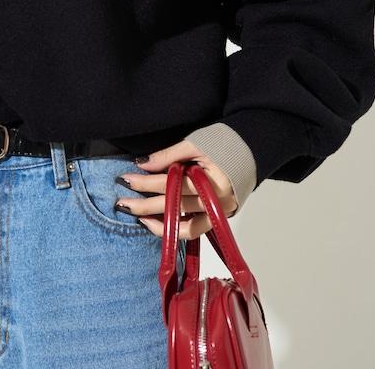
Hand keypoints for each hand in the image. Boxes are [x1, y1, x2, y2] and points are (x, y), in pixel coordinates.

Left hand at [115, 139, 238, 238]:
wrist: (252, 148)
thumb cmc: (224, 143)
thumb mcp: (195, 143)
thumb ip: (168, 156)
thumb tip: (141, 164)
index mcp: (210, 179)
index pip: (171, 183)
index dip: (146, 181)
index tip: (125, 179)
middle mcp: (216, 200)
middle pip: (174, 204)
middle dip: (144, 204)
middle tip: (122, 202)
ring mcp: (218, 212)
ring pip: (183, 223)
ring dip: (157, 221)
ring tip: (136, 216)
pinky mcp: (218, 218)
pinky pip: (194, 230)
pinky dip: (174, 229)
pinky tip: (156, 224)